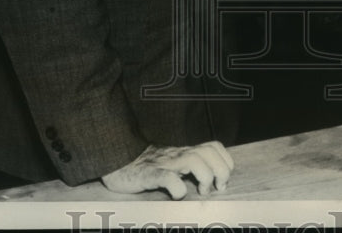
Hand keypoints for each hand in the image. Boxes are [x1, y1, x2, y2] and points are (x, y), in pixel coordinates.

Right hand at [101, 141, 233, 198]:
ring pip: (194, 160)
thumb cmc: (146, 167)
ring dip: (205, 176)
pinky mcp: (149, 174)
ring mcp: (164, 163)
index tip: (222, 181)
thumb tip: (211, 184)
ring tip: (202, 191)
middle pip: (209, 151)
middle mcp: (178, 154)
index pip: (214, 147)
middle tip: (216, 188)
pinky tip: (178, 194)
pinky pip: (167, 178)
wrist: (116, 161)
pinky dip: (177, 187)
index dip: (225, 162)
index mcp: (184, 152)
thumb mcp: (171, 164)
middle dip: (220, 170)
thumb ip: (188, 167)